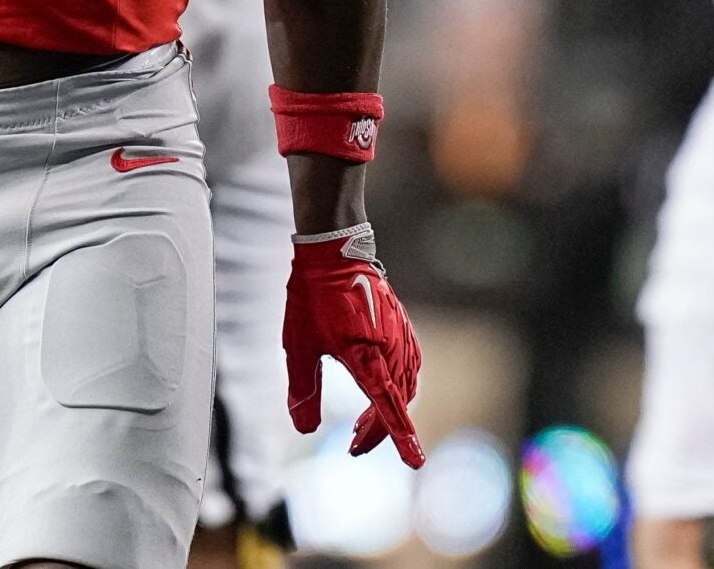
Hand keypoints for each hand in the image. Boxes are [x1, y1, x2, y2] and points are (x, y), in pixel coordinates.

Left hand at [285, 224, 423, 466]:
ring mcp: (400, 336)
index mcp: (366, 356)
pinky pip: (410, 367)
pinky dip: (399, 388)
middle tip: (352, 447)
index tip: (415, 463)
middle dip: (378, 431)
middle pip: (396, 403)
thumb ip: (302, 389)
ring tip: (360, 427)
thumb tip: (304, 429)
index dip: (401, 437)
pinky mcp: (402, 327)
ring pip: (406, 386)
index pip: (388, 407)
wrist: (333, 251)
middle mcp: (390, 349)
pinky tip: (383, 394)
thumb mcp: (298, 345)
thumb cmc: (313, 296)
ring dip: (387, 411)